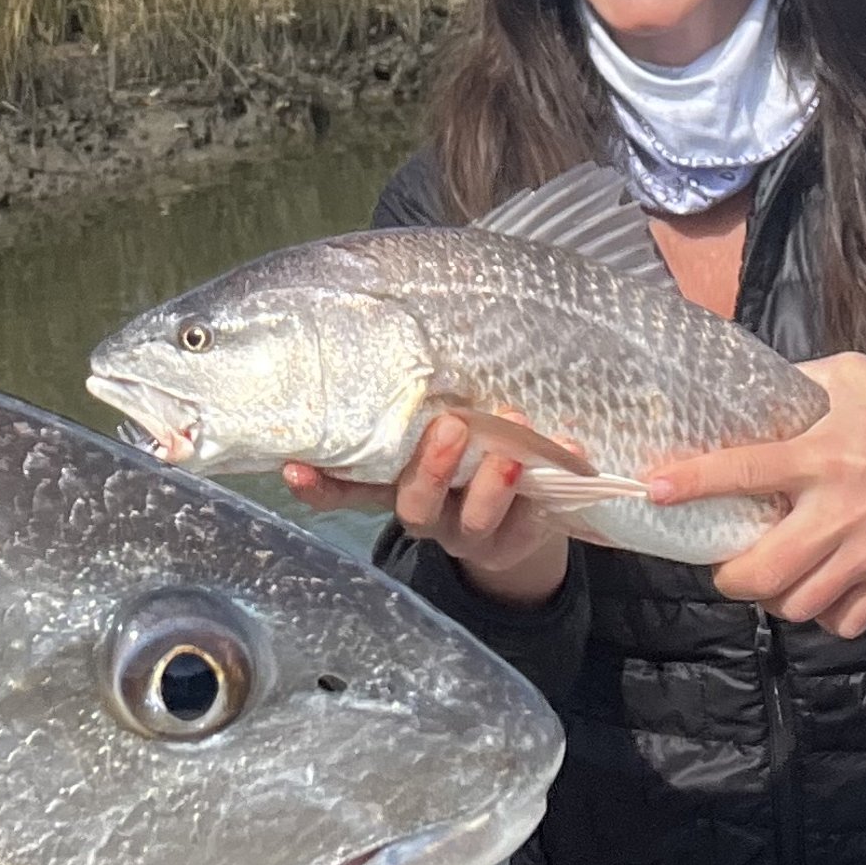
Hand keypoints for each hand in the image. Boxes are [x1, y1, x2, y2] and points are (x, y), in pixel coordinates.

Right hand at [286, 411, 571, 608]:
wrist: (525, 512)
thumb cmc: (469, 449)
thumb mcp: (444, 426)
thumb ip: (428, 401)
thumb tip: (408, 323)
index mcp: (399, 487)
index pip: (351, 489)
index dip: (323, 485)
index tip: (295, 467)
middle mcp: (430, 515)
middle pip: (416, 508)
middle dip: (432, 469)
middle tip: (452, 426)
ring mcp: (474, 534)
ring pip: (473, 523)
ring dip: (493, 482)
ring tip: (515, 444)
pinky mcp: (520, 541)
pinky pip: (535, 519)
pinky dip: (554, 478)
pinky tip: (570, 448)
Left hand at [646, 358, 865, 637]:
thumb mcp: (856, 377)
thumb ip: (803, 384)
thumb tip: (760, 391)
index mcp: (823, 457)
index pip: (744, 470)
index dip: (694, 481)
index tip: (655, 487)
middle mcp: (839, 513)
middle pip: (762, 572)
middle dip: (729, 575)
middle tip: (725, 559)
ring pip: (797, 605)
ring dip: (773, 597)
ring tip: (771, 575)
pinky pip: (843, 622)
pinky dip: (822, 614)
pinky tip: (819, 590)